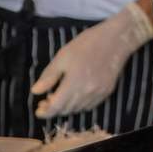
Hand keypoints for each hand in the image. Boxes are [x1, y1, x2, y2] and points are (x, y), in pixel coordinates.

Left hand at [32, 1, 152, 117]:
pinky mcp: (107, 91)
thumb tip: (36, 92)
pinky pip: (90, 105)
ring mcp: (99, 93)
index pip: (55, 107)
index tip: (38, 110)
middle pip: (66, 110)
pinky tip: (77, 95)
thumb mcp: (62, 56)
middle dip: (55, 108)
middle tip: (47, 99)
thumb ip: (49, 76)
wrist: (116, 39)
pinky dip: (80, 104)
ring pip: (78, 109)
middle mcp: (87, 92)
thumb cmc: (87, 44)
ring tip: (61, 96)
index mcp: (73, 84)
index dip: (45, 112)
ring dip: (67, 107)